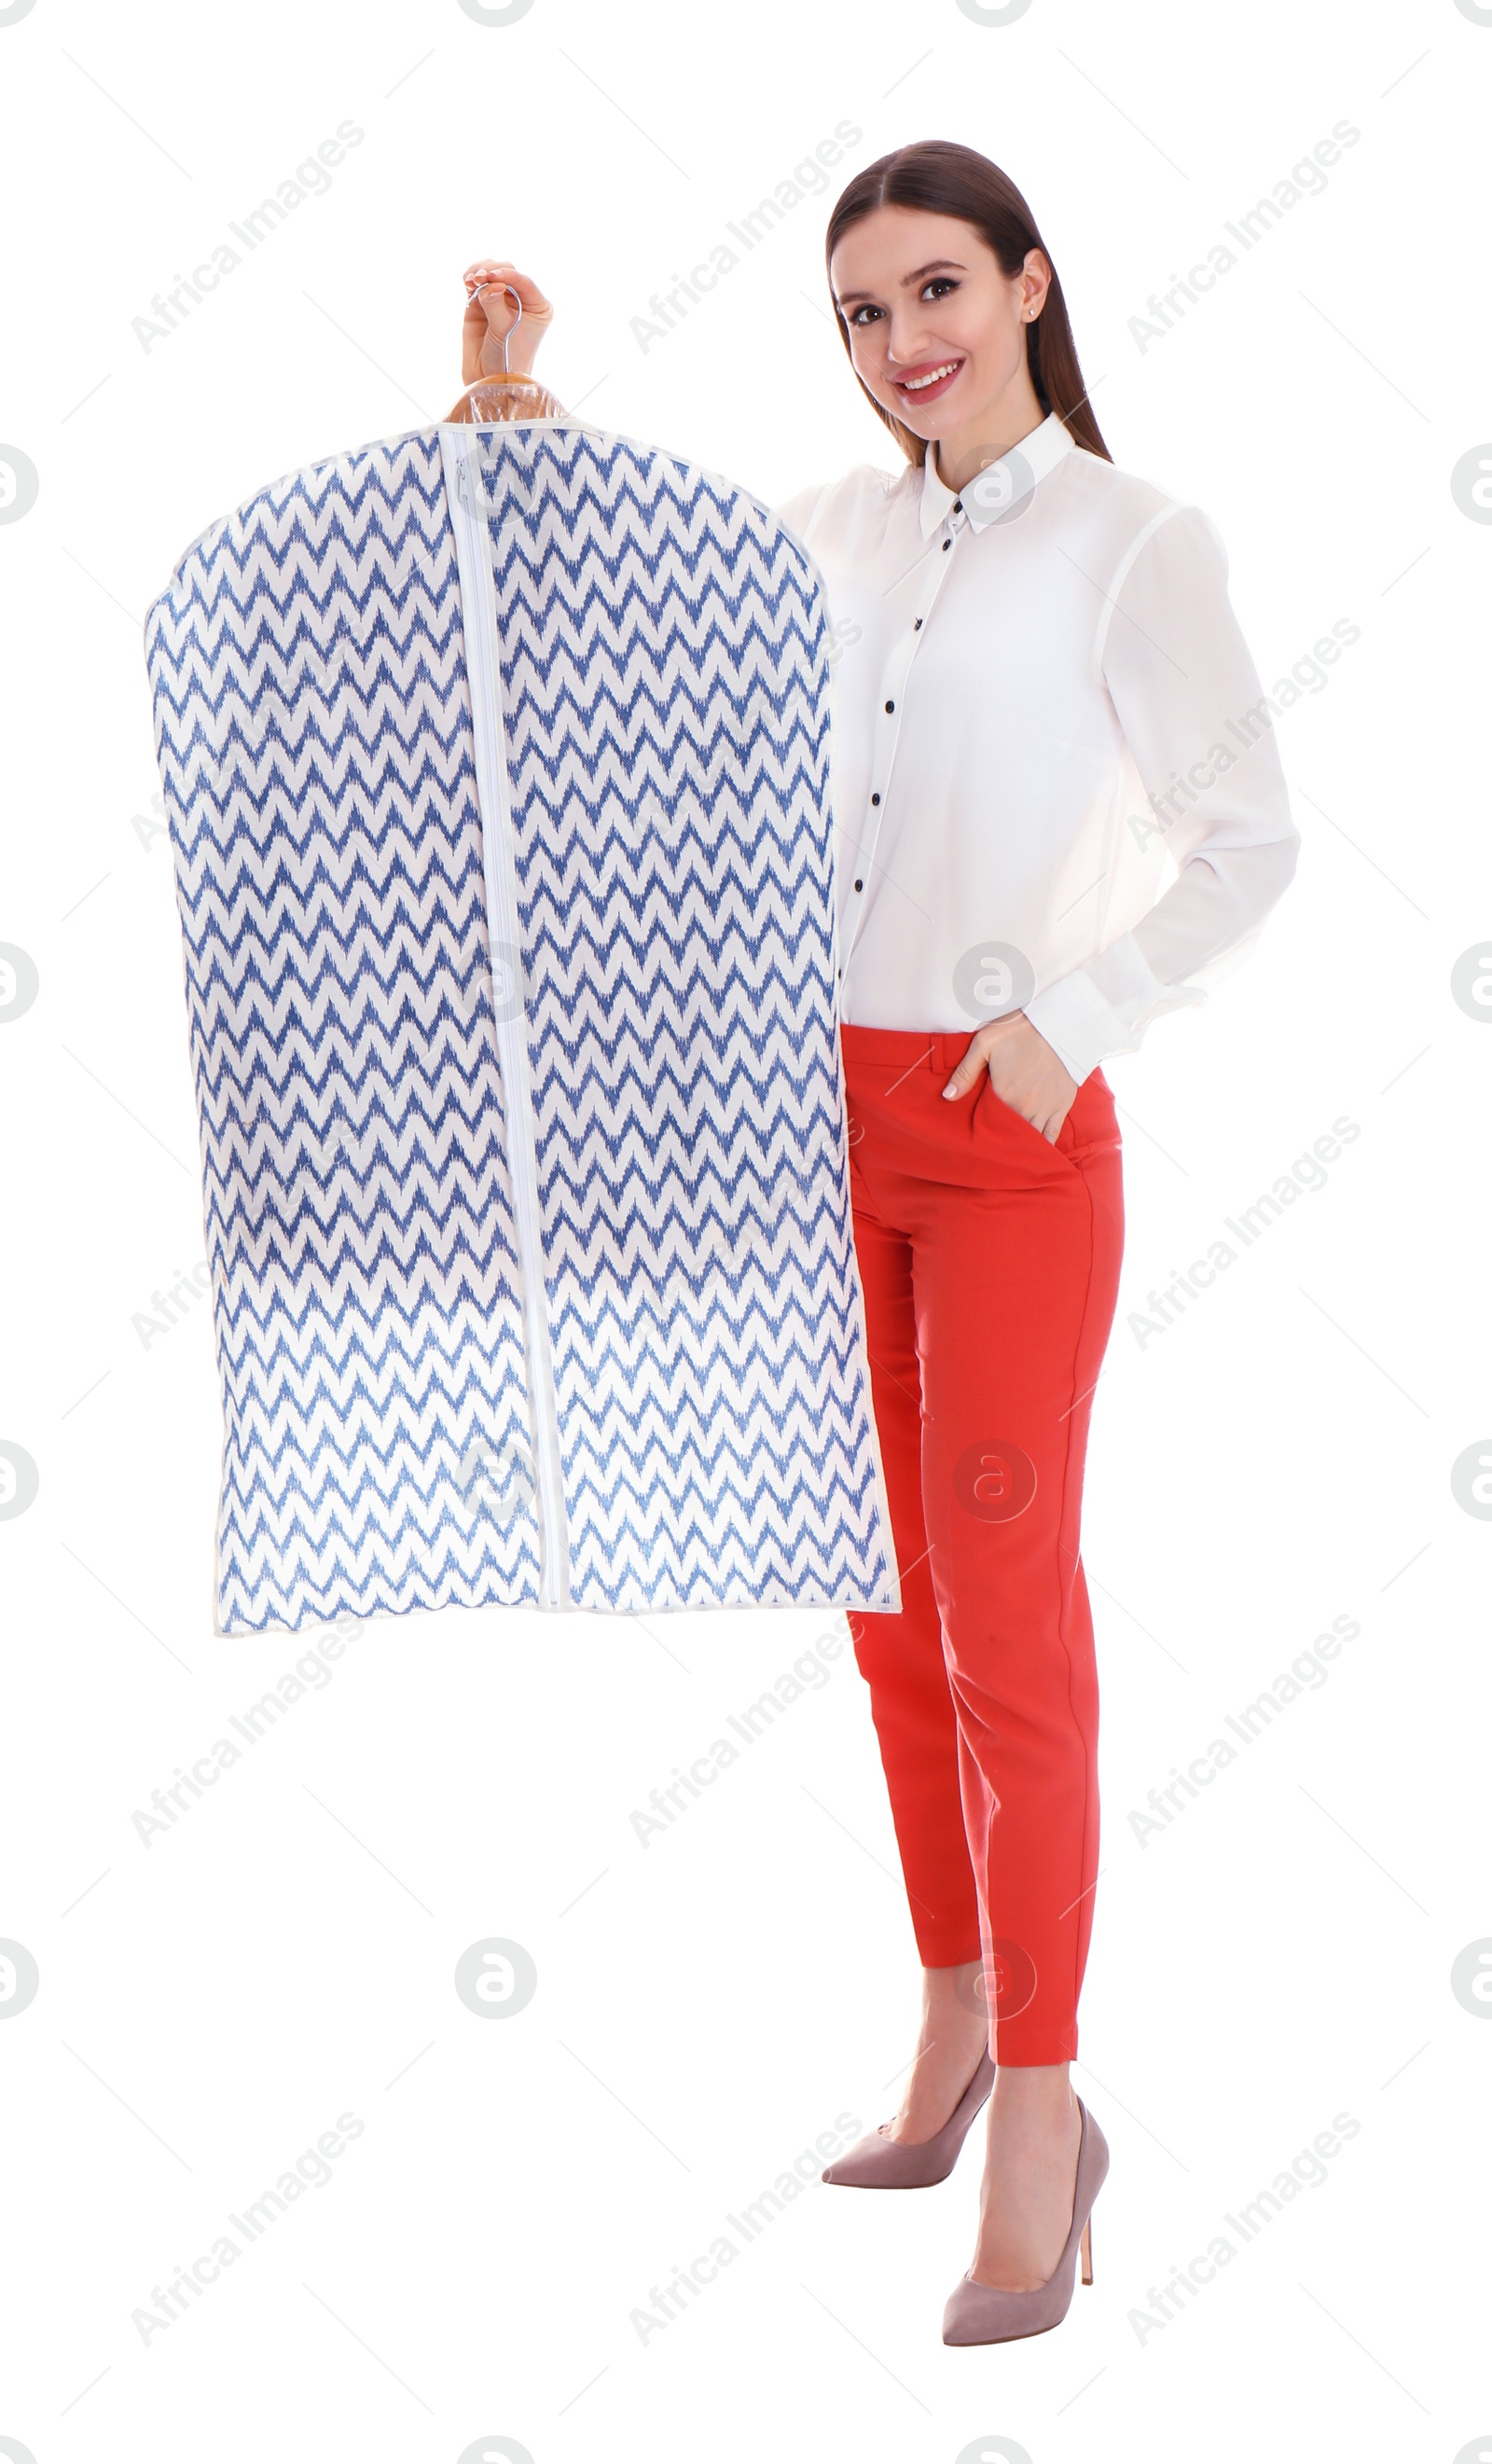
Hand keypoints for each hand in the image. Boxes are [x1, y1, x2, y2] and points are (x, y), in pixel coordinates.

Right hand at [456, 259, 553, 392]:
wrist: (488, 379)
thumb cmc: (506, 359)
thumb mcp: (503, 330)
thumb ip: (495, 304)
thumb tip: (490, 283)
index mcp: (537, 307)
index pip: (523, 282)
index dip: (507, 274)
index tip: (493, 276)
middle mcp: (521, 300)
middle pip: (506, 271)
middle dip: (491, 271)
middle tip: (478, 279)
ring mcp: (500, 300)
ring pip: (490, 272)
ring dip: (478, 271)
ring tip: (470, 281)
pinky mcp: (481, 303)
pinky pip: (477, 283)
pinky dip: (470, 279)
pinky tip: (467, 283)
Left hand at [941, 1012, 1077, 1142]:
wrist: (1057, 1022)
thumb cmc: (1017, 1030)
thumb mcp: (984, 1044)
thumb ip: (965, 1072)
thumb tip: (947, 1096)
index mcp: (1002, 1095)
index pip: (989, 1125)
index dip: (984, 1132)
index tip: (979, 1137)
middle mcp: (1024, 1107)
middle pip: (1010, 1136)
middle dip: (1002, 1142)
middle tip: (995, 1146)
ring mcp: (1045, 1108)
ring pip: (1031, 1139)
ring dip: (1021, 1145)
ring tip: (1013, 1149)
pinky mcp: (1062, 1105)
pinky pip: (1053, 1134)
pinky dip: (1045, 1144)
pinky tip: (1037, 1150)